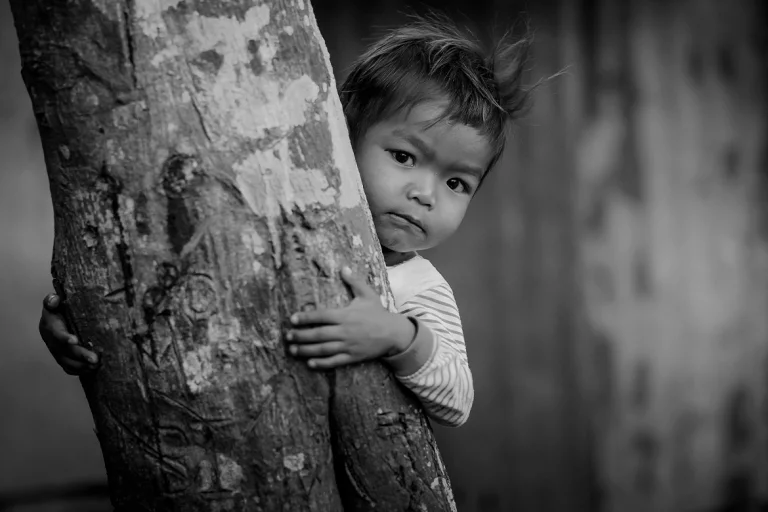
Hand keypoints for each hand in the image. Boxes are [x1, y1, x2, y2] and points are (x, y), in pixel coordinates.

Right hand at [39, 293, 99, 374]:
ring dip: (81, 366)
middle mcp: (51, 341)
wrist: (54, 318)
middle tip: (95, 360)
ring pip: (67, 362)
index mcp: (49, 326)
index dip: (64, 338)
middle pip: (64, 351)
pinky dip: (79, 371)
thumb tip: (54, 300)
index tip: (75, 341)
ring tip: (96, 366)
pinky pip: (69, 367)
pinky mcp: (62, 358)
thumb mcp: (53, 302)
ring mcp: (56, 352)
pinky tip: (92, 371)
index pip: (56, 333)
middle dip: (80, 356)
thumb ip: (52, 300)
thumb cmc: (58, 308)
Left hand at [286, 267, 414, 369]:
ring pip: (323, 349)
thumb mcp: (368, 295)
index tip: (293, 319)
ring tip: (292, 350)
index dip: (306, 317)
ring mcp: (348, 345)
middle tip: (287, 336)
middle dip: (301, 336)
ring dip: (306, 350)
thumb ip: (354, 282)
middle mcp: (344, 331)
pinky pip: (334, 361)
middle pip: (318, 334)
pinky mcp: (352, 356)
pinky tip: (310, 363)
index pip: (321, 316)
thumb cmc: (378, 313)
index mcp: (345, 315)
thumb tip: (343, 268)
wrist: (394, 334)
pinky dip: (321, 363)